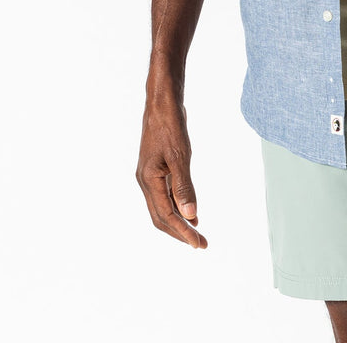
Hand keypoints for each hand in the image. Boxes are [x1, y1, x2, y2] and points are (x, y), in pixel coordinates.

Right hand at [136, 99, 207, 248]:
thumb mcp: (180, 156)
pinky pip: (164, 194)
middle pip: (161, 217)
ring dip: (179, 220)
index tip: (198, 243)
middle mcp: (146, 182)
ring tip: (196, 231)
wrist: (161, 104)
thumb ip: (184, 187)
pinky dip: (176, 205)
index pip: (166, 216)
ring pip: (162, 207)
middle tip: (200, 243)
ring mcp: (149, 176)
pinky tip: (189, 209)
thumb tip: (191, 215)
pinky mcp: (155, 169)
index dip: (183, 232)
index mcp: (149, 181)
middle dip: (180, 232)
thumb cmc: (170, 126)